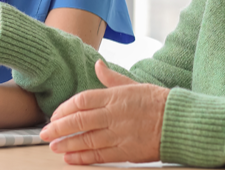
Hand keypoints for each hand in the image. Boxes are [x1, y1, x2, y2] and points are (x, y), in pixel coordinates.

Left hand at [42, 60, 168, 164]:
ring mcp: (120, 133)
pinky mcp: (126, 151)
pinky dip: (82, 157)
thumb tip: (97, 65)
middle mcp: (115, 114)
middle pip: (79, 120)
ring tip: (53, 146)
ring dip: (67, 144)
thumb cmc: (158, 102)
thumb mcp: (135, 85)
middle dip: (58, 128)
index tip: (54, 115)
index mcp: (117, 96)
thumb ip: (112, 79)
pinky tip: (70, 158)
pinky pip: (99, 155)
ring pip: (86, 139)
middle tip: (44, 133)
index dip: (64, 109)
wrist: (180, 123)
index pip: (82, 100)